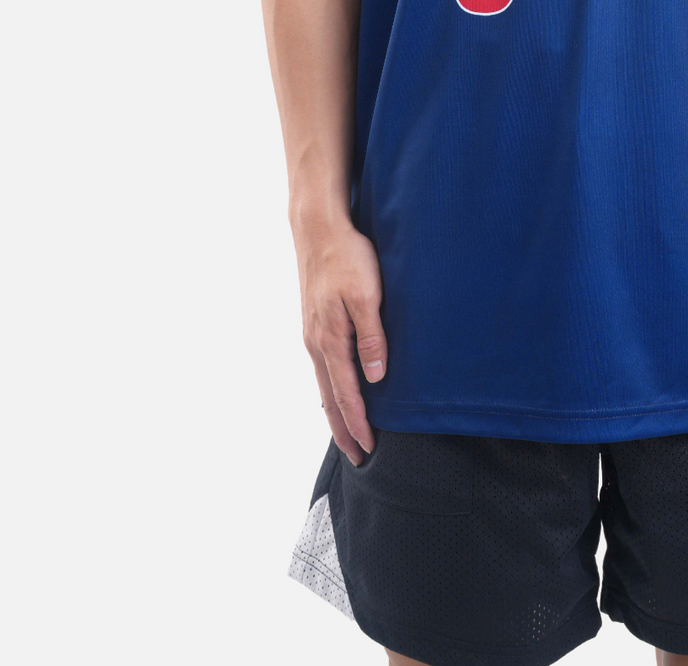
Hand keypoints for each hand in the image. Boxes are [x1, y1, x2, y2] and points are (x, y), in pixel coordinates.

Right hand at [296, 218, 386, 464]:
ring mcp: (312, 333)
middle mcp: (316, 343)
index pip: (346, 394)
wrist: (319, 229)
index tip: (370, 449)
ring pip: (324, 383)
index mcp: (330, 340)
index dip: (359, 423)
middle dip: (344, 429)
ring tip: (347, 433)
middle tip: (357, 458)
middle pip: (329, 398)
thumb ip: (371, 337)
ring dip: (336, 411)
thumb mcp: (366, 295)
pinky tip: (336, 390)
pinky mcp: (314, 322)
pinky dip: (329, 388)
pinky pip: (322, 366)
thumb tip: (375, 378)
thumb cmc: (348, 258)